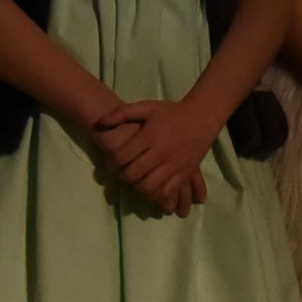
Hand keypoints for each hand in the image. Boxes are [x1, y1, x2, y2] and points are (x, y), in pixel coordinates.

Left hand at [95, 98, 215, 215]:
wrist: (201, 117)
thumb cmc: (170, 112)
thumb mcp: (146, 107)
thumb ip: (122, 113)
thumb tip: (100, 123)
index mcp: (149, 136)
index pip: (122, 157)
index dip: (111, 163)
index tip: (109, 163)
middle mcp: (160, 152)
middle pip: (133, 174)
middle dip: (122, 176)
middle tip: (121, 172)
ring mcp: (174, 164)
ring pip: (148, 186)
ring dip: (137, 186)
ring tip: (136, 179)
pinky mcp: (185, 173)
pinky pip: (167, 191)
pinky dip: (156, 193)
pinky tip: (151, 186)